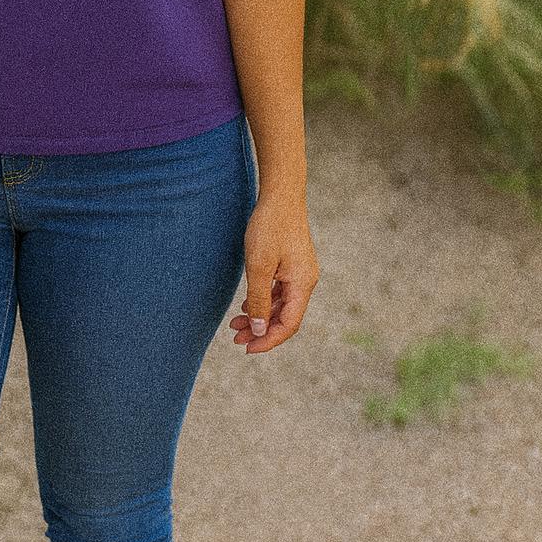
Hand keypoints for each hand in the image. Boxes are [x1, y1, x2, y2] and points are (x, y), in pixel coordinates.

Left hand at [230, 191, 318, 353]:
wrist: (281, 194)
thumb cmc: (269, 226)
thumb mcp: (259, 265)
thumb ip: (260, 299)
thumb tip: (261, 329)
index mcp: (302, 284)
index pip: (289, 324)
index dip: (269, 339)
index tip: (248, 347)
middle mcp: (305, 281)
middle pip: (285, 316)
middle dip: (261, 330)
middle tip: (235, 337)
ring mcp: (300, 271)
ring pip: (281, 304)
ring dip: (260, 315)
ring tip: (236, 323)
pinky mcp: (292, 263)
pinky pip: (280, 291)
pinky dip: (264, 300)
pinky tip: (247, 304)